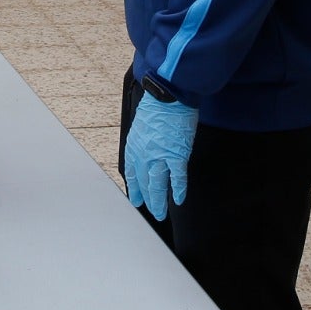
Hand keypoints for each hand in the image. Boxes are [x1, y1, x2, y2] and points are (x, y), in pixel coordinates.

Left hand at [124, 92, 198, 219]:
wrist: (169, 96)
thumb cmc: (158, 106)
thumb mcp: (142, 125)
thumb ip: (143, 141)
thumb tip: (147, 151)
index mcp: (134, 145)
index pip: (131, 172)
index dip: (134, 187)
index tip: (136, 198)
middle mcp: (143, 153)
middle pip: (143, 182)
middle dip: (146, 198)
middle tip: (150, 210)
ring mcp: (159, 155)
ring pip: (157, 185)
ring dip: (158, 201)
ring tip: (160, 213)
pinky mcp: (176, 154)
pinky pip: (177, 177)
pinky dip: (178, 190)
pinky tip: (178, 199)